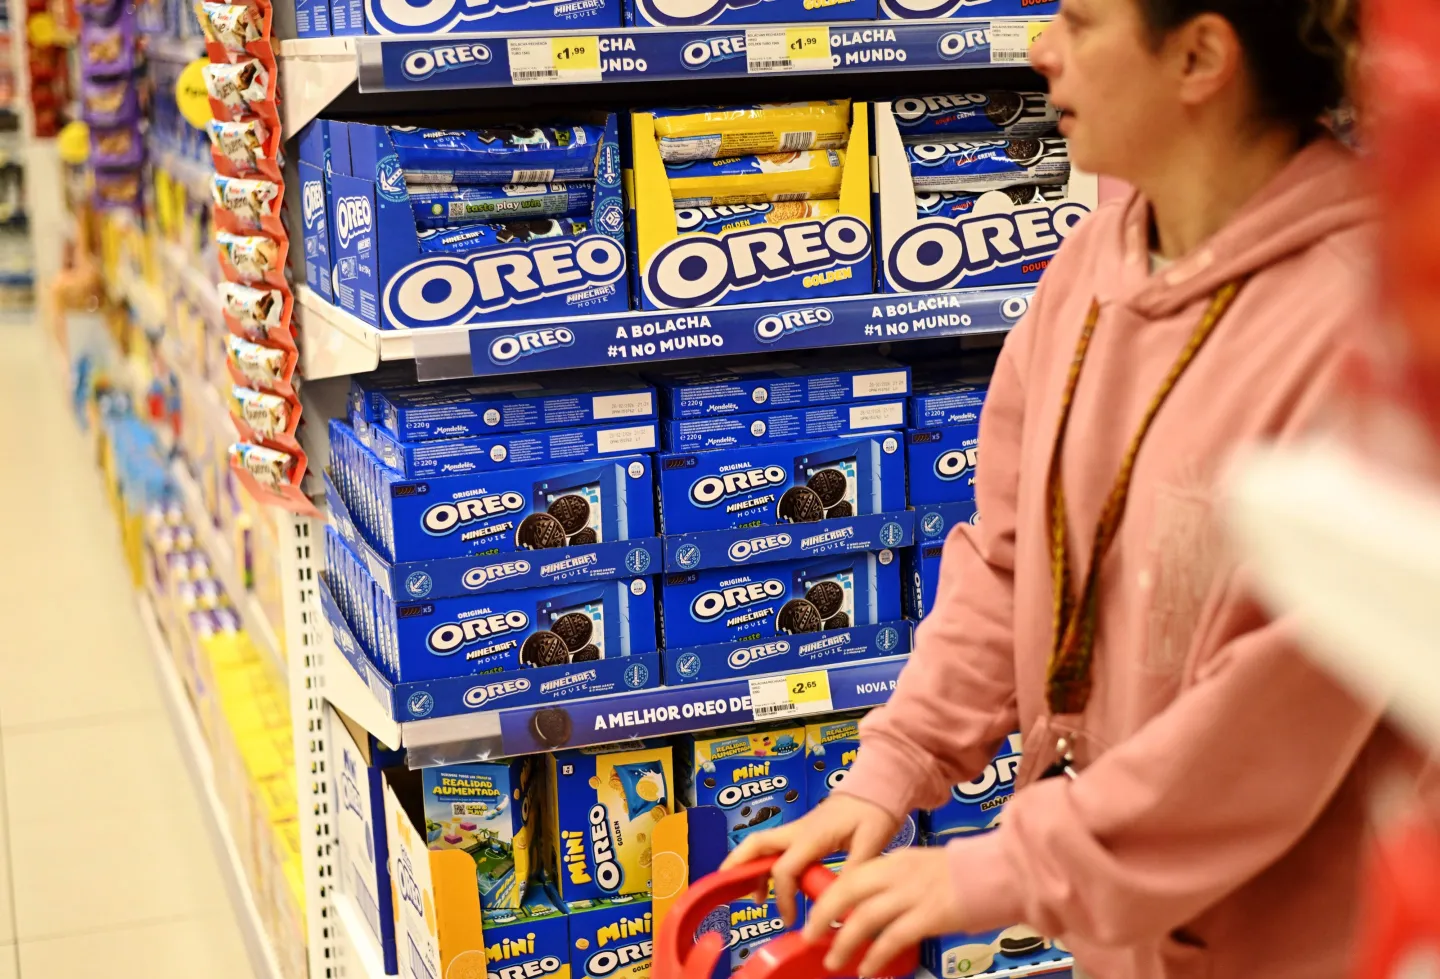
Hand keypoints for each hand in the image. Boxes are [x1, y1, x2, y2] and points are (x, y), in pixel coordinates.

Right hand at [721, 795, 900, 924]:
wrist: (877, 786)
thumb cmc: (874, 812)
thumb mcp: (872, 843)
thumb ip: (854, 873)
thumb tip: (839, 905)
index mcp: (812, 836)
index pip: (784, 869)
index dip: (783, 897)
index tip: (791, 920)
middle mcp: (797, 830)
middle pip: (756, 844)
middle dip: (737, 865)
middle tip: (726, 889)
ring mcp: (797, 829)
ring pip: (761, 845)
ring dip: (749, 866)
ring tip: (751, 896)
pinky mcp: (802, 832)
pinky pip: (775, 848)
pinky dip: (765, 864)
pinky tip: (771, 885)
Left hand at [803, 847, 966, 976]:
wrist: (1001, 872)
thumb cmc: (967, 875)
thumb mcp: (923, 868)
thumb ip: (898, 883)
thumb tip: (877, 908)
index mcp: (896, 860)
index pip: (853, 875)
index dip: (830, 895)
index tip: (819, 913)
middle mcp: (898, 873)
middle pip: (847, 891)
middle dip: (824, 914)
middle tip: (810, 934)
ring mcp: (912, 894)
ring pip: (864, 917)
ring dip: (844, 942)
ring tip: (834, 961)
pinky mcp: (928, 916)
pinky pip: (891, 939)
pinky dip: (875, 956)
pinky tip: (867, 970)